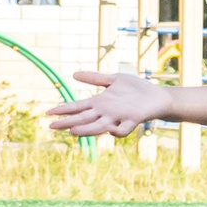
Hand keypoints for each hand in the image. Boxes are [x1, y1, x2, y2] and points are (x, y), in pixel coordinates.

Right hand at [47, 71, 170, 137]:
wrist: (159, 96)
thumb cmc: (136, 88)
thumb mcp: (114, 79)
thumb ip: (95, 78)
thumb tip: (73, 74)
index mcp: (100, 102)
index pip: (78, 107)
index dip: (63, 109)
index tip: (47, 113)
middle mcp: (106, 112)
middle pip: (83, 118)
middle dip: (67, 122)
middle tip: (51, 127)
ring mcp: (119, 117)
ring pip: (99, 126)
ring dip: (86, 130)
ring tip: (72, 131)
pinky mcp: (133, 119)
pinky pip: (123, 130)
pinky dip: (116, 131)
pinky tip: (109, 130)